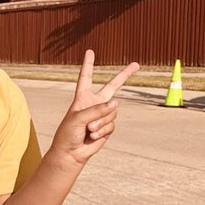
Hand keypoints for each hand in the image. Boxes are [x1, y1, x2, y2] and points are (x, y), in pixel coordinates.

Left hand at [51, 49, 138, 165]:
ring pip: (112, 112)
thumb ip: (96, 110)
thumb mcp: (78, 118)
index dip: (88, 65)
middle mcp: (94, 103)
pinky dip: (103, 130)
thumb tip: (116, 103)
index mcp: (82, 97)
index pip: (86, 78)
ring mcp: (102, 114)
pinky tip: (92, 136)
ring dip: (100, 122)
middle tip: (136, 65)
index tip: (90, 52)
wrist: (71, 153)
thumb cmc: (68, 134)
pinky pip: (112, 124)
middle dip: (125, 75)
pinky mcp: (108, 126)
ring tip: (88, 130)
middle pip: (113, 86)